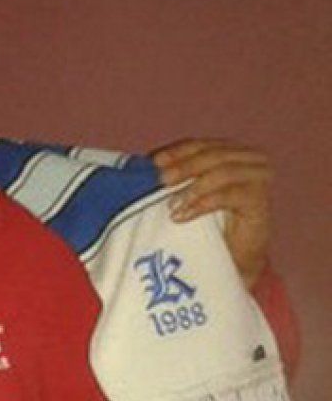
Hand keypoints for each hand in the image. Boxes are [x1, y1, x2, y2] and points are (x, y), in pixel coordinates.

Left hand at [151, 138, 271, 288]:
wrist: (229, 255)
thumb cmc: (205, 221)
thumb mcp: (186, 192)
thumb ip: (173, 175)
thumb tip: (141, 164)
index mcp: (230, 150)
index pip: (200, 145)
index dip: (176, 152)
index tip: (153, 162)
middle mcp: (250, 159)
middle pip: (212, 156)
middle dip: (183, 168)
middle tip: (160, 182)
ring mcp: (259, 178)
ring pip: (223, 173)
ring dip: (192, 187)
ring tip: (171, 204)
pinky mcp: (260, 201)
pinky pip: (229, 196)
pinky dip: (203, 203)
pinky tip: (182, 216)